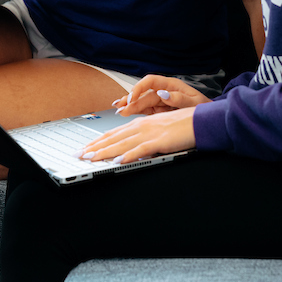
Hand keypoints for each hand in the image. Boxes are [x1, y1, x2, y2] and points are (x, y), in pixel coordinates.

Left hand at [80, 107, 198, 163]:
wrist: (201, 120)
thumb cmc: (182, 125)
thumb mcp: (158, 130)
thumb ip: (144, 138)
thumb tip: (131, 148)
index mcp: (140, 123)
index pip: (113, 133)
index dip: (98, 141)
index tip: (86, 148)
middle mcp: (141, 126)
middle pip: (113, 138)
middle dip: (95, 147)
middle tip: (80, 154)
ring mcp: (150, 133)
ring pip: (122, 143)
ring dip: (105, 151)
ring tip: (91, 158)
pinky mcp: (160, 141)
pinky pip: (142, 149)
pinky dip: (129, 155)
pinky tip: (119, 161)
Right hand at [112, 75, 210, 115]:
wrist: (210, 119)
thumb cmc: (204, 108)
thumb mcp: (195, 103)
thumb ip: (179, 99)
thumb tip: (163, 94)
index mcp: (171, 85)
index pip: (150, 81)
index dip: (139, 87)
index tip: (133, 96)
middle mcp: (163, 91)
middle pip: (143, 93)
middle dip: (131, 100)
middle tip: (121, 108)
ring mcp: (160, 101)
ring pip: (141, 101)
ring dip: (129, 105)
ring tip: (119, 110)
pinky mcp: (159, 111)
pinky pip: (144, 110)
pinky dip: (134, 111)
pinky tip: (125, 112)